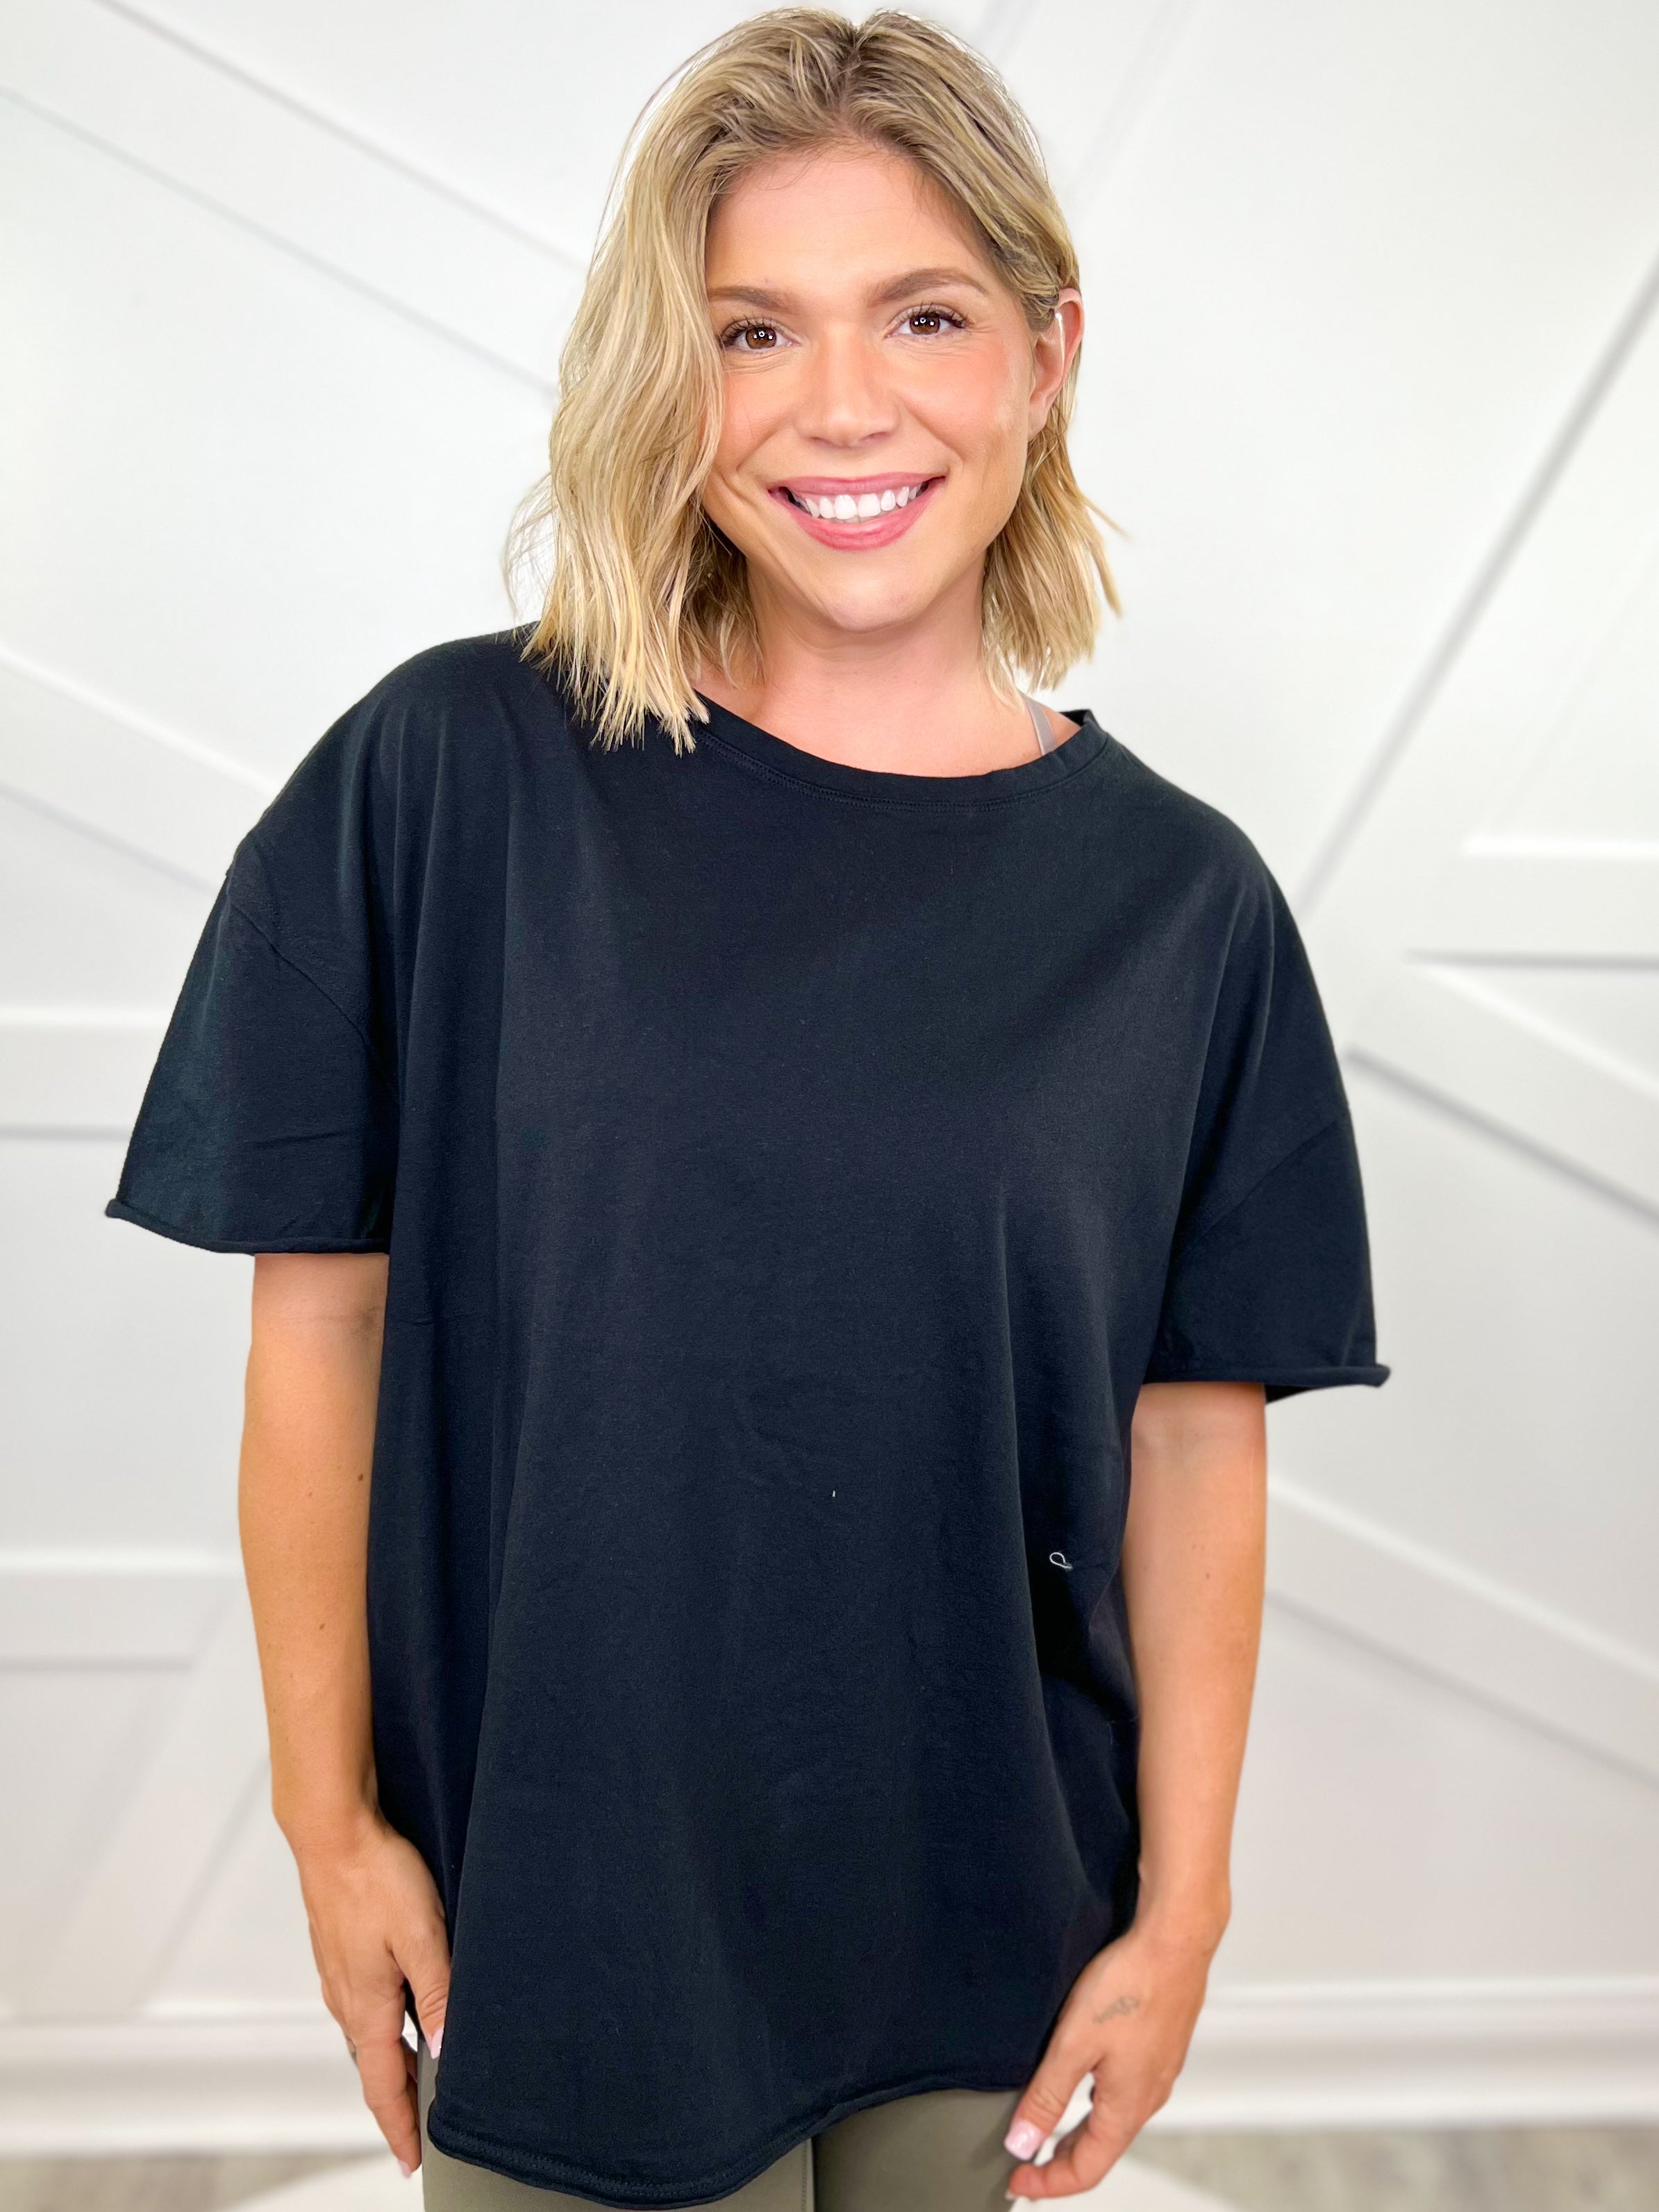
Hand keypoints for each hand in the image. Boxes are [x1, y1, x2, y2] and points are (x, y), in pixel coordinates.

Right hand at [291, 1813, 450, 2177]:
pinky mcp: (339, 1949)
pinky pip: (362, 2004)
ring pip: (367, 2034)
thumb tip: (444, 2051)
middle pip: (374, 2066)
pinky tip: (399, 2009)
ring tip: (419, 2074)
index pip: (384, 2086)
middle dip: (398, 2099)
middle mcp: (345, 1997)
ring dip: (391, 2061)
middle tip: (422, 2124)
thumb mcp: (422, 1937)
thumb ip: (437, 1995)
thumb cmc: (375, 1876)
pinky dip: (381, 2025)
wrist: (334, 1831)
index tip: (412, 2160)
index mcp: (366, 2006)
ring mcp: (338, 1973)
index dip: (400, 2127)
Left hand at [1002, 1913, 1216, 2197]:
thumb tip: (1022, 2144)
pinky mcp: (1160, 2046)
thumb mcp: (1074, 2044)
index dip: (1048, 2183)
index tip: (1014, 2181)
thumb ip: (1047, 2096)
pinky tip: (1081, 2080)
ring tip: (1045, 2125)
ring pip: (1114, 2119)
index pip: (1086, 2169)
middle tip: (1024, 2159)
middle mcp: (1148, 2096)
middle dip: (1060, 2160)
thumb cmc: (1130, 1985)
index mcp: (1128, 2107)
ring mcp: (1158, 2071)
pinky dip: (1096, 2102)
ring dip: (1079, 2130)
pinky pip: (1125, 2091)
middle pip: (1101, 2148)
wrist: (1175, 1940)